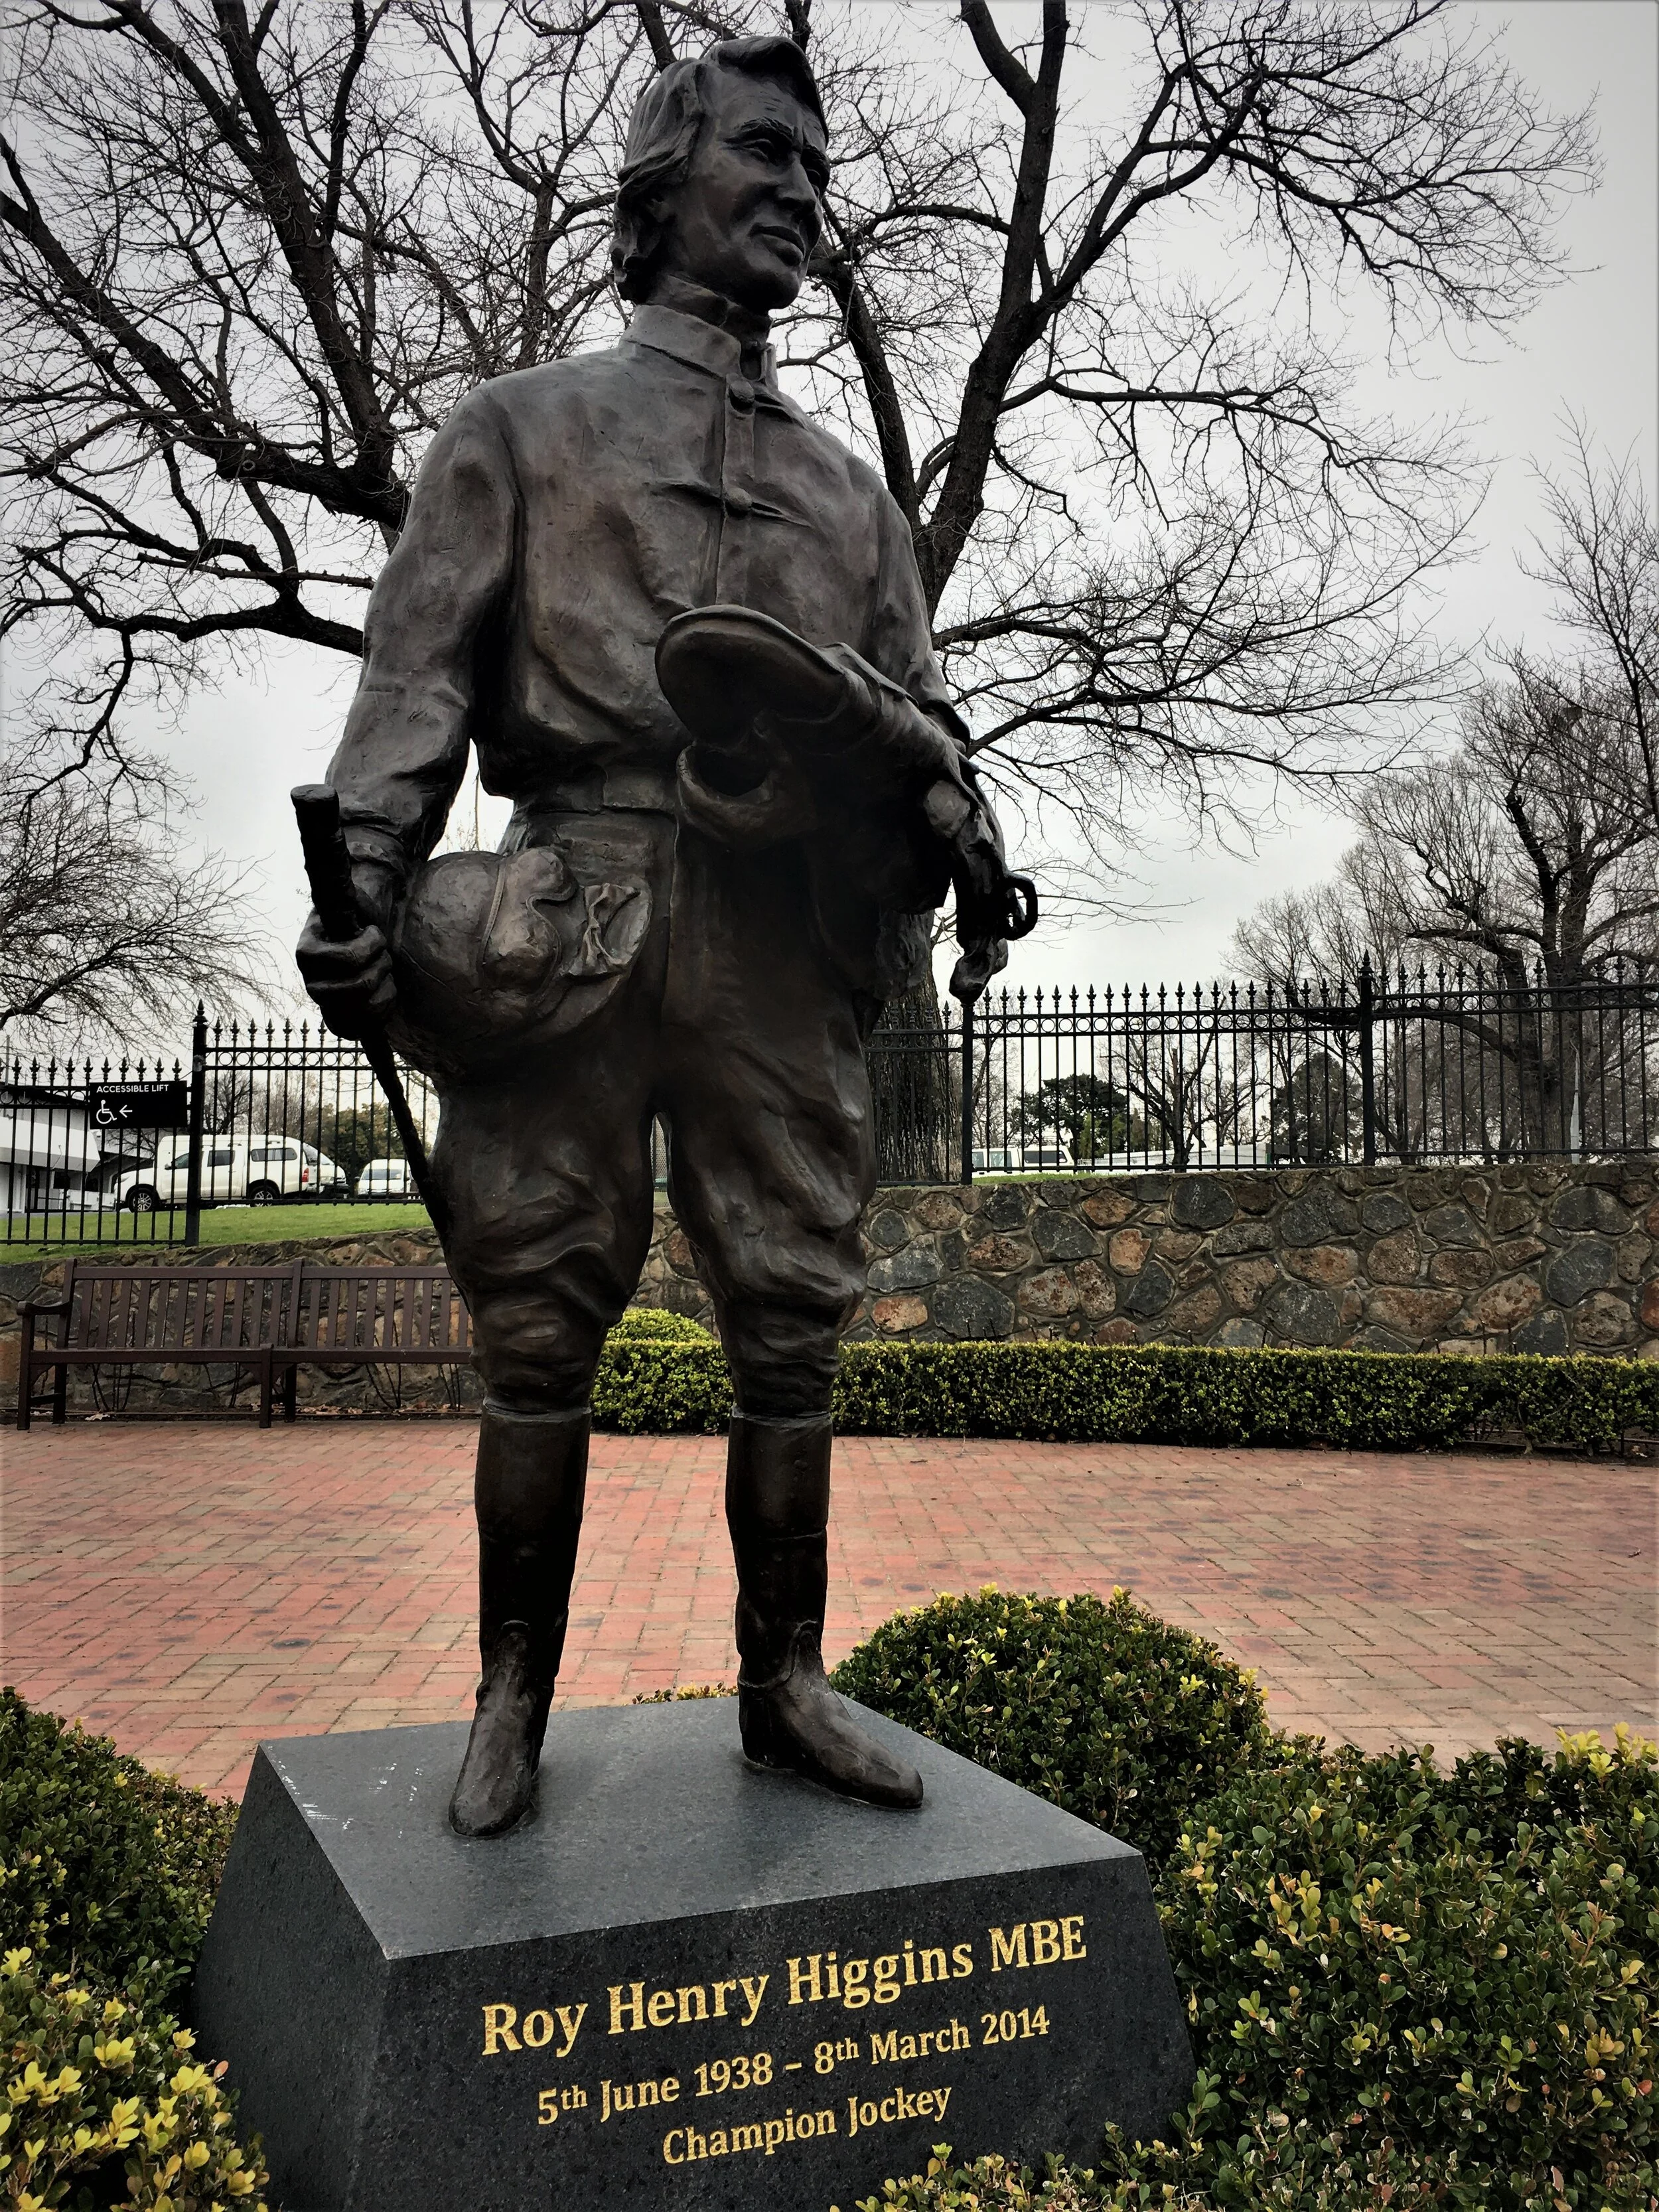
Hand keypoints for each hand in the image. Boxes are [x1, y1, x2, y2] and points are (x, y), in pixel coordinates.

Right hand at [296, 907, 395, 1039]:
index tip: (373, 931)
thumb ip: (341, 895)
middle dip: (383, 965)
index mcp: (306, 953)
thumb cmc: (357, 916)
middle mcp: (311, 982)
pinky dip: (386, 1006)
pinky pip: (369, 1027)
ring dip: (387, 985)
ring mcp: (326, 1005)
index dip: (372, 945)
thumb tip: (332, 874)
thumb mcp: (349, 901)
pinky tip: (385, 989)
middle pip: (361, 985)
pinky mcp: (342, 1020)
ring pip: (368, 1008)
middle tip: (383, 952)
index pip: (349, 959)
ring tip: (385, 970)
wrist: (358, 936)